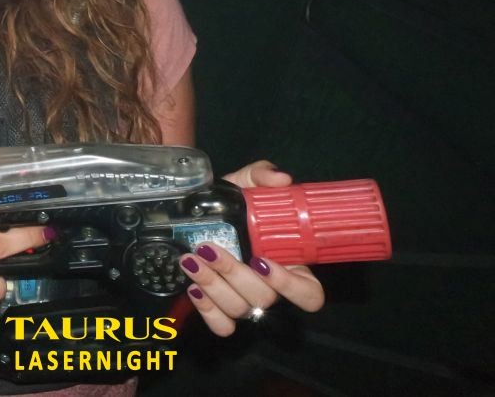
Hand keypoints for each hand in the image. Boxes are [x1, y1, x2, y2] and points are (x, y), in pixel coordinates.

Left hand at [181, 160, 324, 335]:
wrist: (198, 214)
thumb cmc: (233, 204)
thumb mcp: (245, 183)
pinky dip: (208, 311)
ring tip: (191, 260)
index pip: (309, 294)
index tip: (261, 261)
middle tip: (209, 249)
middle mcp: (269, 288)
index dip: (290, 286)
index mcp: (288, 264)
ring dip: (213, 286)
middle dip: (234, 274)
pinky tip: (193, 289)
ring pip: (239, 310)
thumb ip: (263, 175)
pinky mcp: (221, 311)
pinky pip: (221, 326)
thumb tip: (281, 178)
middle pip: (264, 299)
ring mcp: (245, 302)